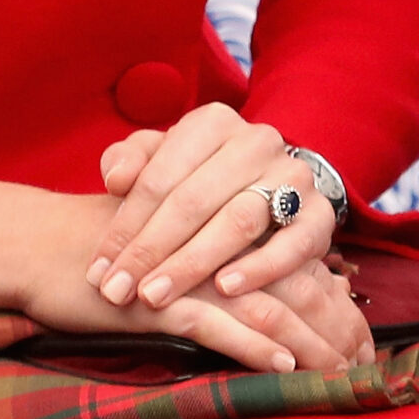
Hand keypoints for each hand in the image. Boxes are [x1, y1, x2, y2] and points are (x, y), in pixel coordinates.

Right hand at [0, 177, 369, 373]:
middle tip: (363, 365)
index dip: (332, 299)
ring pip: (266, 305)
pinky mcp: (162, 299)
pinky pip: (219, 325)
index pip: (295, 258)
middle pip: (292, 283)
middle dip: (331, 326)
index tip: (360, 337)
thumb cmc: (112, 248)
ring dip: (305, 344)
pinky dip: (254, 348)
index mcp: (227, 215)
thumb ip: (224, 252)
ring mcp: (191, 267)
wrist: (41, 248)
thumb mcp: (174, 242)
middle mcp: (217, 234)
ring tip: (336, 375)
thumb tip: (283, 287)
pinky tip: (283, 368)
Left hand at [87, 105, 334, 309]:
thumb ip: (130, 161)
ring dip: (192, 263)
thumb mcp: (161, 161)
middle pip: (194, 200)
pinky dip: (259, 268)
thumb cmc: (199, 180)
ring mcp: (294, 177)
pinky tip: (225, 290)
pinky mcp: (321, 215)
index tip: (97, 270)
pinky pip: (291, 244)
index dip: (124, 226)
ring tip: (156, 296)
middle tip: (118, 292)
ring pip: (238, 221)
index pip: (159, 177)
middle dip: (150, 251)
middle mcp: (257, 141)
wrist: (272, 189)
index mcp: (213, 122)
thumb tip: (115, 178)